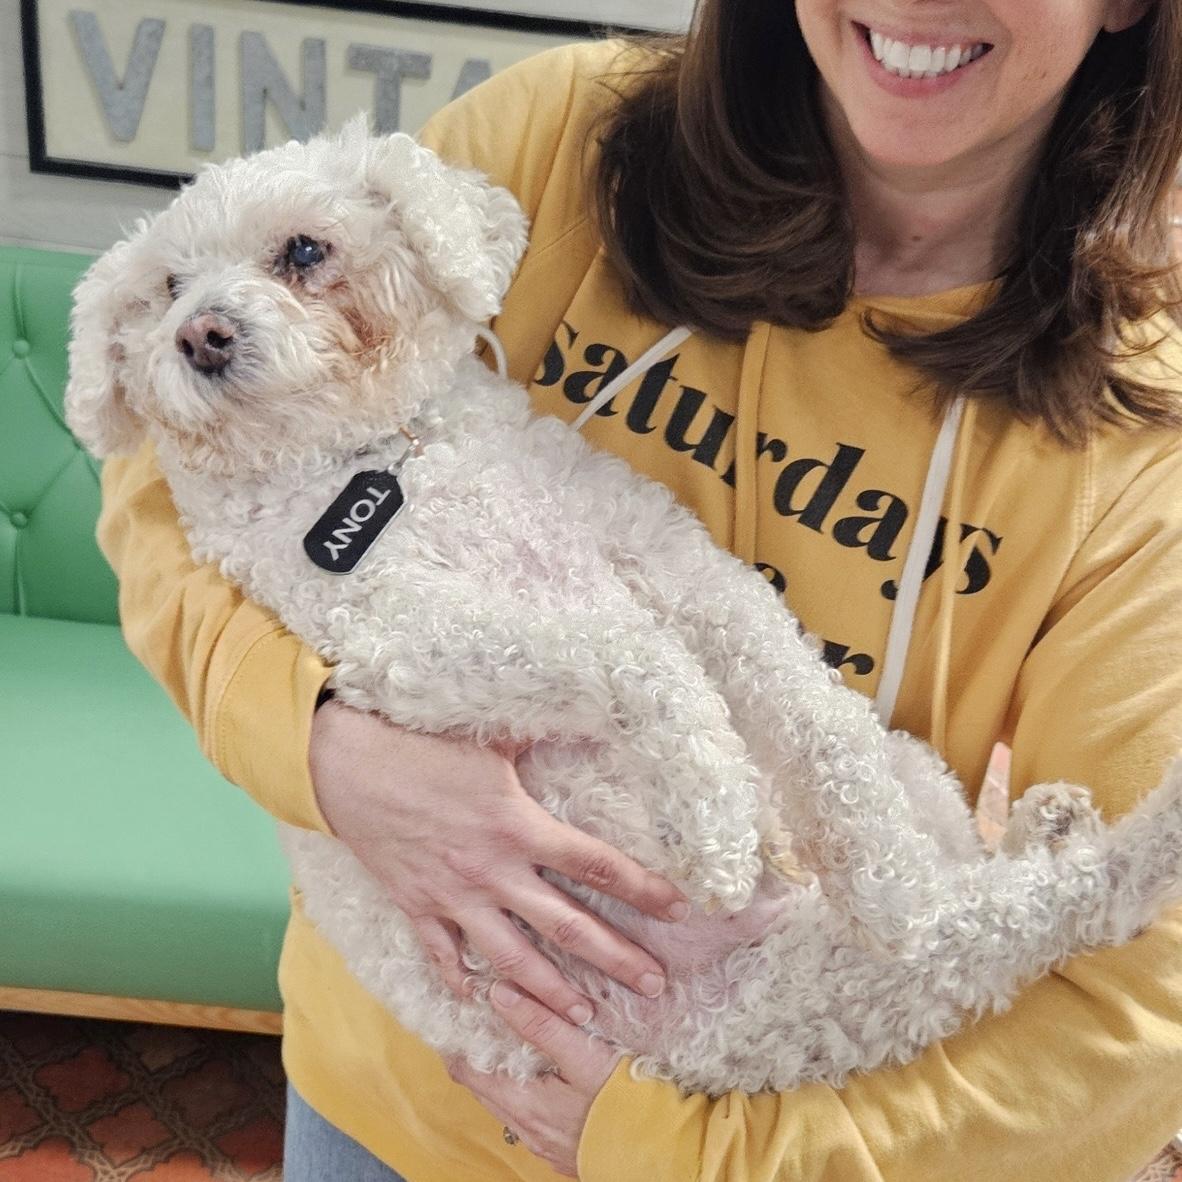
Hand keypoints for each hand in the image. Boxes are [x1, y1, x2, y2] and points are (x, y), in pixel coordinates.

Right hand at [309, 701, 687, 1022]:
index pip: (595, 865)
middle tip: (655, 987)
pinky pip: (444, 956)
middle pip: (567, 925)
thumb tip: (594, 718)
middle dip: (615, 958)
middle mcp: (493, 871)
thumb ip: (546, 736)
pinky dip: (463, 981)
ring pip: (512, 958)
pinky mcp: (418, 907)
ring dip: (552, 989)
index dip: (642, 888)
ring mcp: (453, 897)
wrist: (347, 766)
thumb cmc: (424, 745)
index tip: (679, 909)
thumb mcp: (493, 738)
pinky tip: (484, 1003)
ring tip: (586, 1016)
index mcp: (519, 827)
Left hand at [449, 980, 618, 1177]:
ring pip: (505, 1100)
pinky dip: (523, 1087)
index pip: (467, 1070)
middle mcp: (527, 1129)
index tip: (454, 1009)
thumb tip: (500, 992)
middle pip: (482, 1086)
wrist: (669, 1156)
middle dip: (475, 1051)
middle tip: (476, 1015)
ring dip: (500, 1070)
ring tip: (507, 1035)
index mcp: (524, 1105)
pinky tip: (542, 1070)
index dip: (456, 1039)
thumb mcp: (585, 1057)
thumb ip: (542, 1025)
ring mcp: (545, 1141)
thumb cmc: (630, 1105)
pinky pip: (528, 1113)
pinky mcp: (565, 1145)